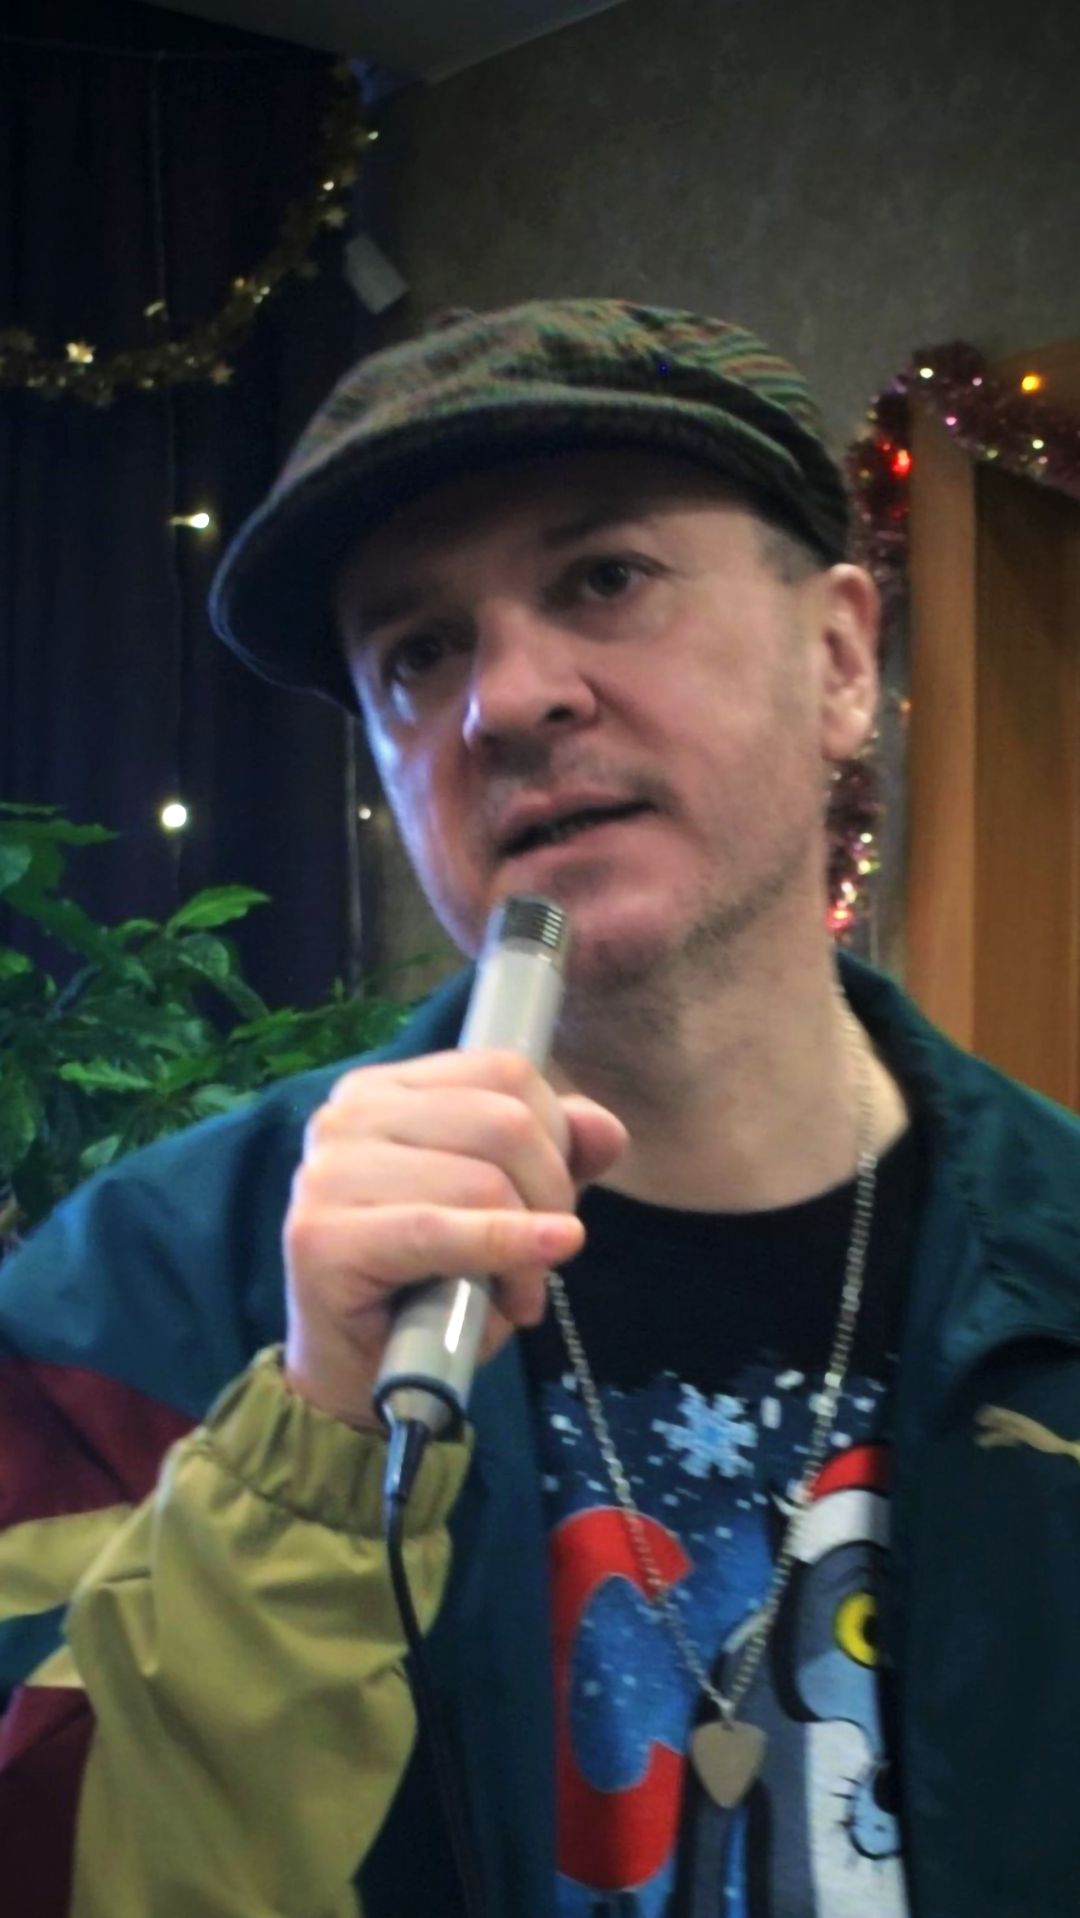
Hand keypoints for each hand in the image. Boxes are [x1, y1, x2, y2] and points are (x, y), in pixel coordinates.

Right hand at [282, 1049, 627, 1428]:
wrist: (359, 1372)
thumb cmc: (429, 1282)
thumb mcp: (505, 1208)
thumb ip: (554, 1157)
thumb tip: (605, 1128)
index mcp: (385, 1088)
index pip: (503, 1072)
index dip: (556, 1134)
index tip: (552, 1198)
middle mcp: (346, 1114)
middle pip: (504, 1122)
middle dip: (551, 1193)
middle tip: (547, 1255)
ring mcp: (327, 1172)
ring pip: (483, 1179)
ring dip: (527, 1249)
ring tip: (517, 1296)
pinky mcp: (321, 1237)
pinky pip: (440, 1231)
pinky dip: (501, 1249)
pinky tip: (531, 1278)